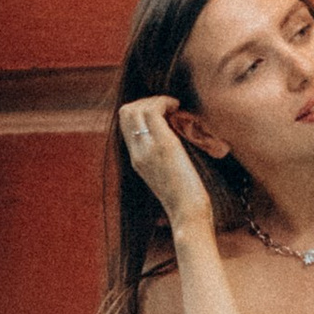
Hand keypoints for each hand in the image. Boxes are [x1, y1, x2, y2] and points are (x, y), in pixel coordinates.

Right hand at [119, 94, 216, 232]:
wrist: (187, 214)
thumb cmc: (185, 199)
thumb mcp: (166, 176)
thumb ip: (162, 159)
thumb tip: (173, 140)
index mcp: (136, 159)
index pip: (126, 123)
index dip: (142, 109)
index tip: (163, 113)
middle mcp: (136, 152)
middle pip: (125, 111)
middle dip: (147, 100)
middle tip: (168, 107)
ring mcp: (147, 148)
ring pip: (136, 108)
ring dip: (156, 100)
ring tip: (174, 107)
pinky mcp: (164, 145)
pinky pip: (154, 111)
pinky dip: (165, 102)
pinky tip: (178, 108)